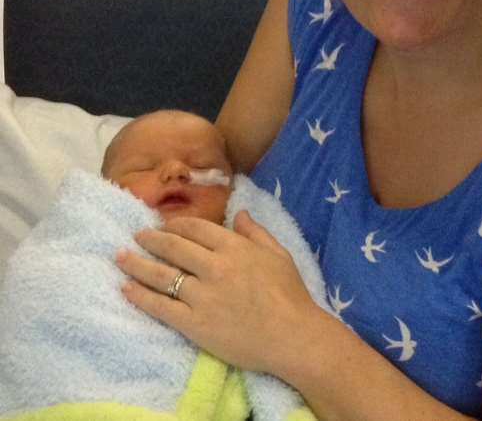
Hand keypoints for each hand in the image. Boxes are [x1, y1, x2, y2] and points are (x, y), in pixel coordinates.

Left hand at [116, 210, 322, 372]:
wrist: (292, 336)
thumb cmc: (290, 294)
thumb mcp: (279, 254)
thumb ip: (256, 232)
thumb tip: (239, 212)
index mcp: (234, 247)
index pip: (196, 229)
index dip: (175, 225)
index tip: (163, 225)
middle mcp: (214, 266)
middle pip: (173, 247)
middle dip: (150, 239)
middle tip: (136, 236)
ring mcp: (201, 295)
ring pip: (161, 275)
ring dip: (137, 264)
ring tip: (121, 258)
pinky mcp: (193, 323)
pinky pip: (160, 306)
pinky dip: (140, 296)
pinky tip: (126, 289)